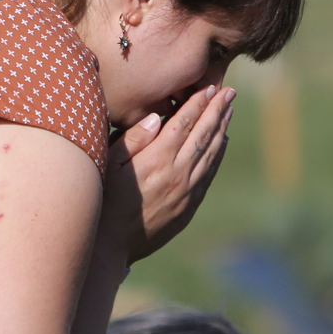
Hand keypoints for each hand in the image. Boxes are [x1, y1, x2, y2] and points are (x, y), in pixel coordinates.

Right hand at [101, 85, 235, 263]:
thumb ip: (132, 139)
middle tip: (229, 93)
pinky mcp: (188, 207)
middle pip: (204, 135)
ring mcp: (186, 192)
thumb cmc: (102, 200)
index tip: (209, 88)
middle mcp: (177, 173)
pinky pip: (208, 176)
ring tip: (228, 113)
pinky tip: (221, 145)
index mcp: (157, 158)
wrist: (110, 245)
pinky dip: (217, 157)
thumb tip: (155, 117)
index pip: (184, 122)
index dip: (198, 103)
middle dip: (217, 111)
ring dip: (222, 131)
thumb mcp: (108, 165)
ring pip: (211, 155)